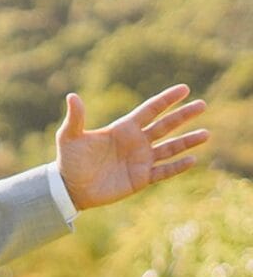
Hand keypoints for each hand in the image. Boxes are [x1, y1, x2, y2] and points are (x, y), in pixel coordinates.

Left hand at [56, 84, 208, 209]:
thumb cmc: (69, 160)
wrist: (69, 188)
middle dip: (183, 115)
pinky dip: (177, 167)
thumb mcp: (70, 137)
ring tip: (206, 134)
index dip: (166, 99)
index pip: (150, 110)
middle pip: (165, 126)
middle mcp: (136, 142)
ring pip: (170, 148)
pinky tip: (192, 160)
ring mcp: (140, 160)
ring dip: (187, 142)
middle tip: (202, 105)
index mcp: (123, 129)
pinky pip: (164, 171)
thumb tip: (72, 96)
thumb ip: (76, 118)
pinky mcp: (141, 178)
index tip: (184, 89)